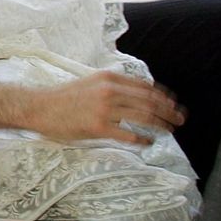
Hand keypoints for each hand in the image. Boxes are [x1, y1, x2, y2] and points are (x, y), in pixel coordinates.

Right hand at [0, 72, 184, 144]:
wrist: (40, 107)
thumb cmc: (63, 97)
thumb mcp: (90, 83)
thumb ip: (111, 86)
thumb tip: (134, 95)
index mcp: (108, 78)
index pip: (145, 86)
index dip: (163, 96)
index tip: (173, 103)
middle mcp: (110, 90)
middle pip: (149, 100)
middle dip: (168, 111)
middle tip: (180, 119)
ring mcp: (105, 109)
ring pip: (143, 116)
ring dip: (161, 124)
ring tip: (169, 131)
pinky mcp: (99, 127)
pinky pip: (129, 134)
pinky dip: (143, 139)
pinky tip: (148, 142)